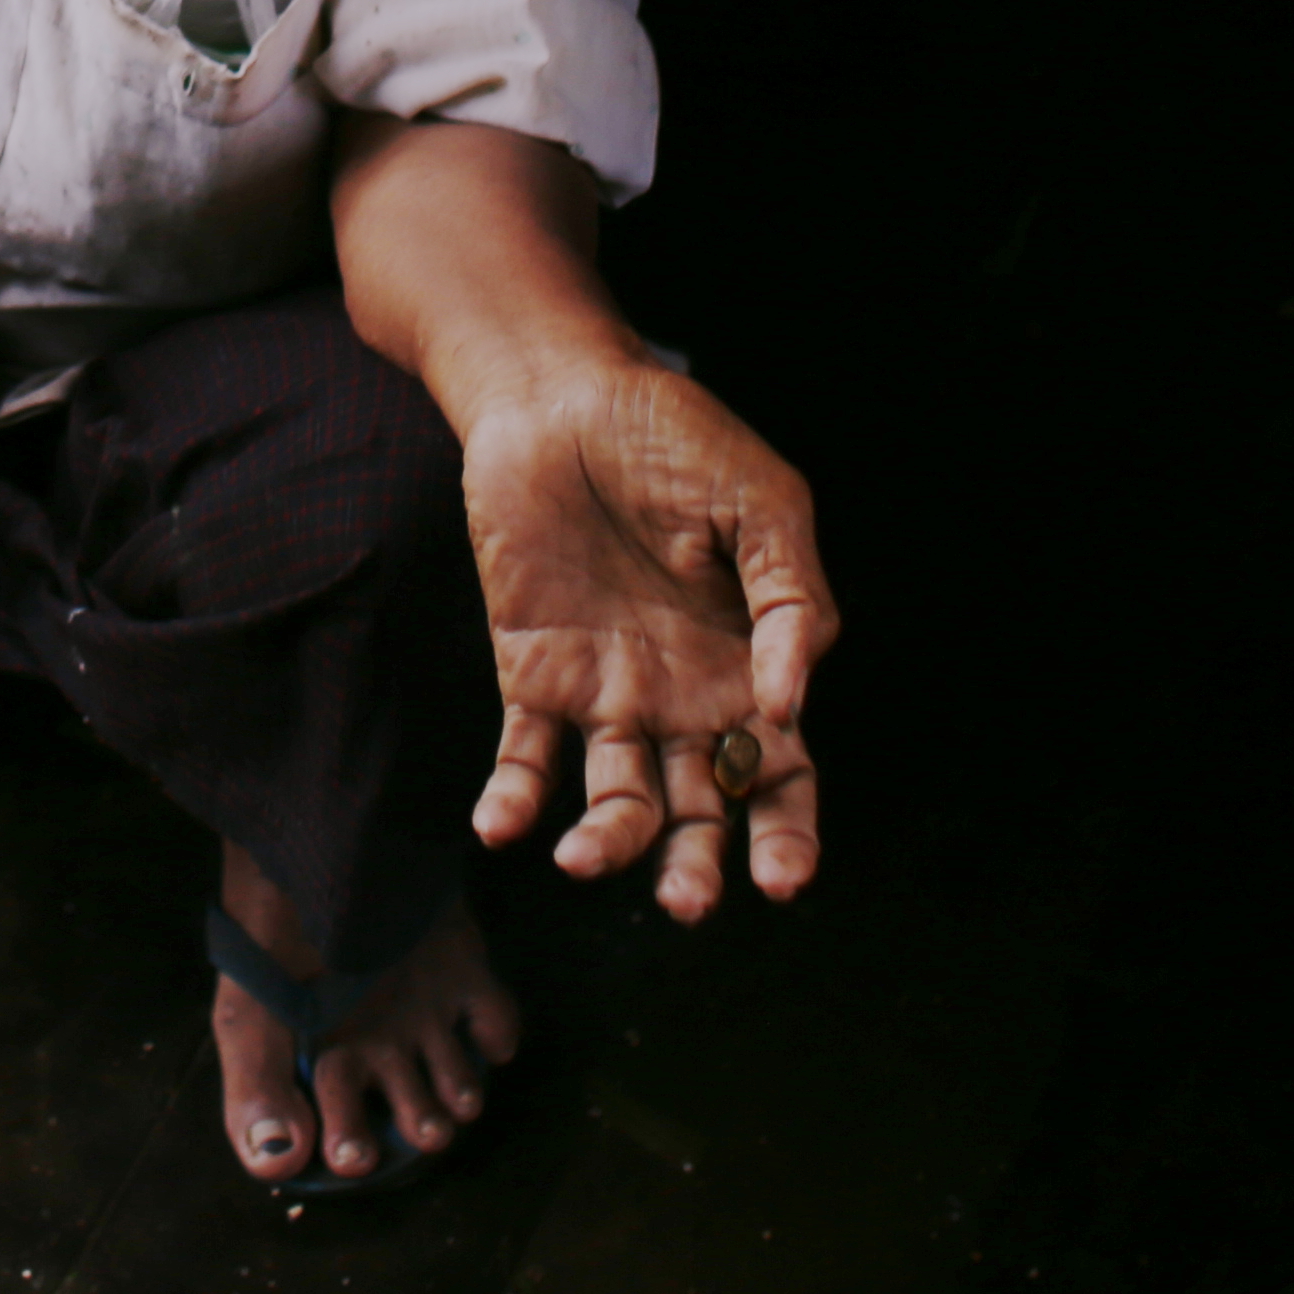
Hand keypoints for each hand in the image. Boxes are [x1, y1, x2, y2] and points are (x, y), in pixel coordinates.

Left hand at [455, 358, 834, 922]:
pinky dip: (513, 801)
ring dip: (606, 844)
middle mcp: (683, 701)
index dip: (788, 835)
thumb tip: (790, 704)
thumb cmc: (677, 438)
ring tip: (583, 857)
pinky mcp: (533, 676)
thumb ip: (790, 599)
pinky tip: (502, 827)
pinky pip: (526, 758)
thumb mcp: (763, 503)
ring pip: (616, 802)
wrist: (561, 395)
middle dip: (696, 867)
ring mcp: (608, 695)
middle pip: (701, 814)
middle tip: (688, 899)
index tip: (782, 879)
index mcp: (751, 669)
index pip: (782, 777)